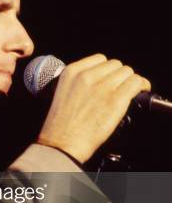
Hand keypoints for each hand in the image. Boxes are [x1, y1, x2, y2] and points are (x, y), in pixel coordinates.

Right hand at [36, 54, 150, 163]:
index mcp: (71, 72)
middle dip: (118, 76)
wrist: (62, 144)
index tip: (108, 79)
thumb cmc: (61, 126)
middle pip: (115, 65)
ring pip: (127, 72)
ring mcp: (102, 87)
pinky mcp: (116, 100)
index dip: (107, 70)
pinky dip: (142, 85)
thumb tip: (101, 81)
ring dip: (130, 80)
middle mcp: (87, 76)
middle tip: (118, 89)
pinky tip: (141, 90)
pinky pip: (136, 82)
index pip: (99, 59)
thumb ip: (79, 82)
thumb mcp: (62, 93)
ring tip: (129, 90)